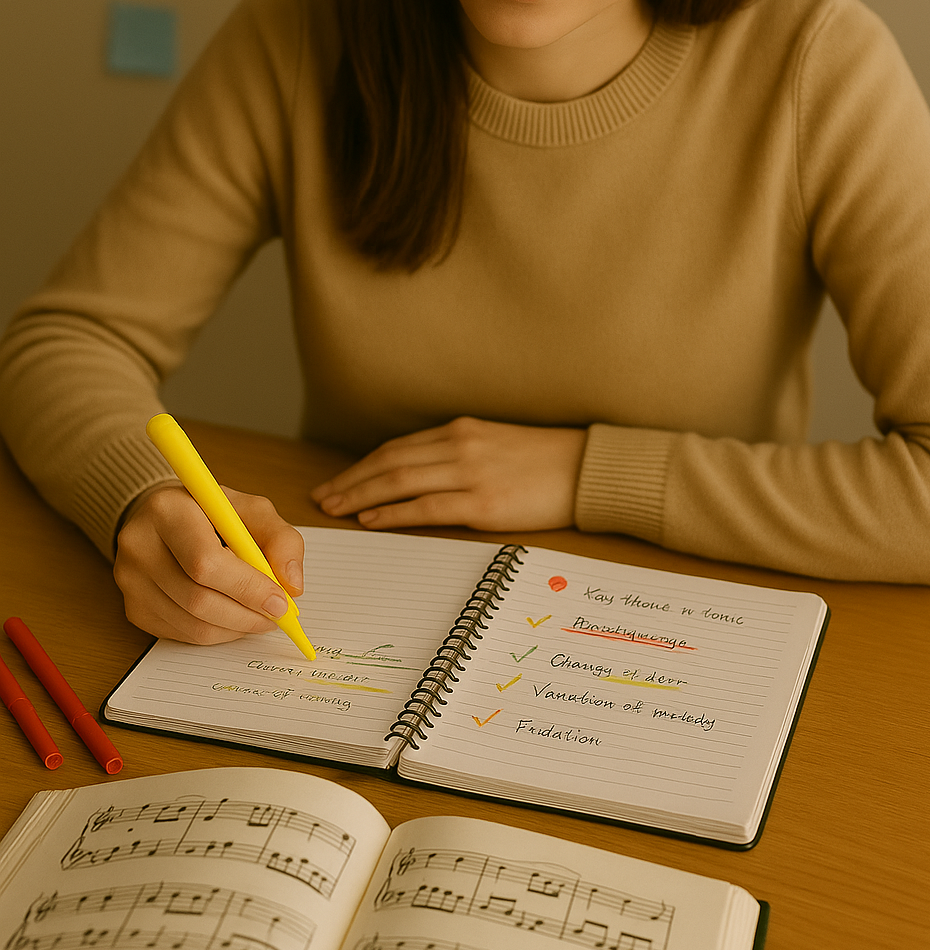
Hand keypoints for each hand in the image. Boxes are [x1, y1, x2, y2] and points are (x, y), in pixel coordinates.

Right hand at [114, 482, 304, 644]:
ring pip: (192, 624)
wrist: (164, 519)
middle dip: (247, 614)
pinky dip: (217, 633)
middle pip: (198, 599)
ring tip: (260, 616)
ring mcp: (130, 580)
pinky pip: (182, 634)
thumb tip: (292, 584)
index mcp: (167, 510)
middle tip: (277, 615)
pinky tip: (232, 617)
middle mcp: (139, 545)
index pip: (205, 562)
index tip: (281, 601)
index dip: (247, 587)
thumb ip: (280, 539)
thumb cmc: (211, 513)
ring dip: (236, 628)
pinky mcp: (133, 607)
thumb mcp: (250, 510)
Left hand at [310, 417, 587, 532]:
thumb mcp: (495, 446)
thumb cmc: (545, 462)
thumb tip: (420, 478)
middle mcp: (459, 446)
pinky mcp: (483, 502)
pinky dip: (394, 513)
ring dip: (361, 496)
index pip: (396, 448)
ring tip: (336, 510)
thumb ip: (458, 455)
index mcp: (460, 430)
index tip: (337, 481)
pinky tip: (372, 519)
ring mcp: (470, 473)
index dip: (361, 466)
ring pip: (399, 481)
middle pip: (388, 462)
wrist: (586, 470)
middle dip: (350, 481)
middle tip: (322, 498)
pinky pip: (426, 507)